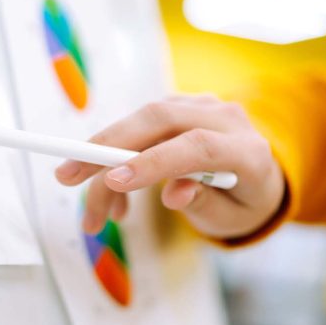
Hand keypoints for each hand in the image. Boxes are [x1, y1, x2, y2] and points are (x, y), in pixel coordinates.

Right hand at [54, 95, 286, 240]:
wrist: (260, 175)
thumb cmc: (244, 203)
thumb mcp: (230, 218)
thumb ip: (203, 205)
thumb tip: (173, 195)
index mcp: (249, 151)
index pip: (198, 147)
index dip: (152, 161)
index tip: (111, 181)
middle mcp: (227, 118)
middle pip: (159, 119)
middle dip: (106, 146)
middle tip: (66, 176)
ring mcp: (202, 106)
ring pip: (141, 119)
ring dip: (104, 157)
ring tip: (95, 211)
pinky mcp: (181, 105)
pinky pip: (139, 123)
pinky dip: (116, 153)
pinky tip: (113, 189)